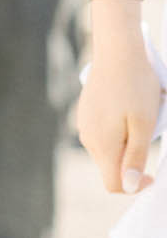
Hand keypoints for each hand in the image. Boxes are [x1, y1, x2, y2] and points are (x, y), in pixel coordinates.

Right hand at [79, 13, 161, 195]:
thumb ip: (135, 157)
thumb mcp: (143, 124)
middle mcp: (88, 138)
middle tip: (149, 135)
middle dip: (131, 162)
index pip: (114, 184)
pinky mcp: (86, 113)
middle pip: (110, 167)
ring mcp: (84, 124)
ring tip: (139, 118)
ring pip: (107, 150)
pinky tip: (126, 109)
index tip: (152, 172)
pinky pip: (103, 134)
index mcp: (102, 144)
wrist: (117, 50)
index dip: (135, 185)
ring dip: (125, 144)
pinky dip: (117, 131)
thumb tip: (126, 186)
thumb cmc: (135, 86)